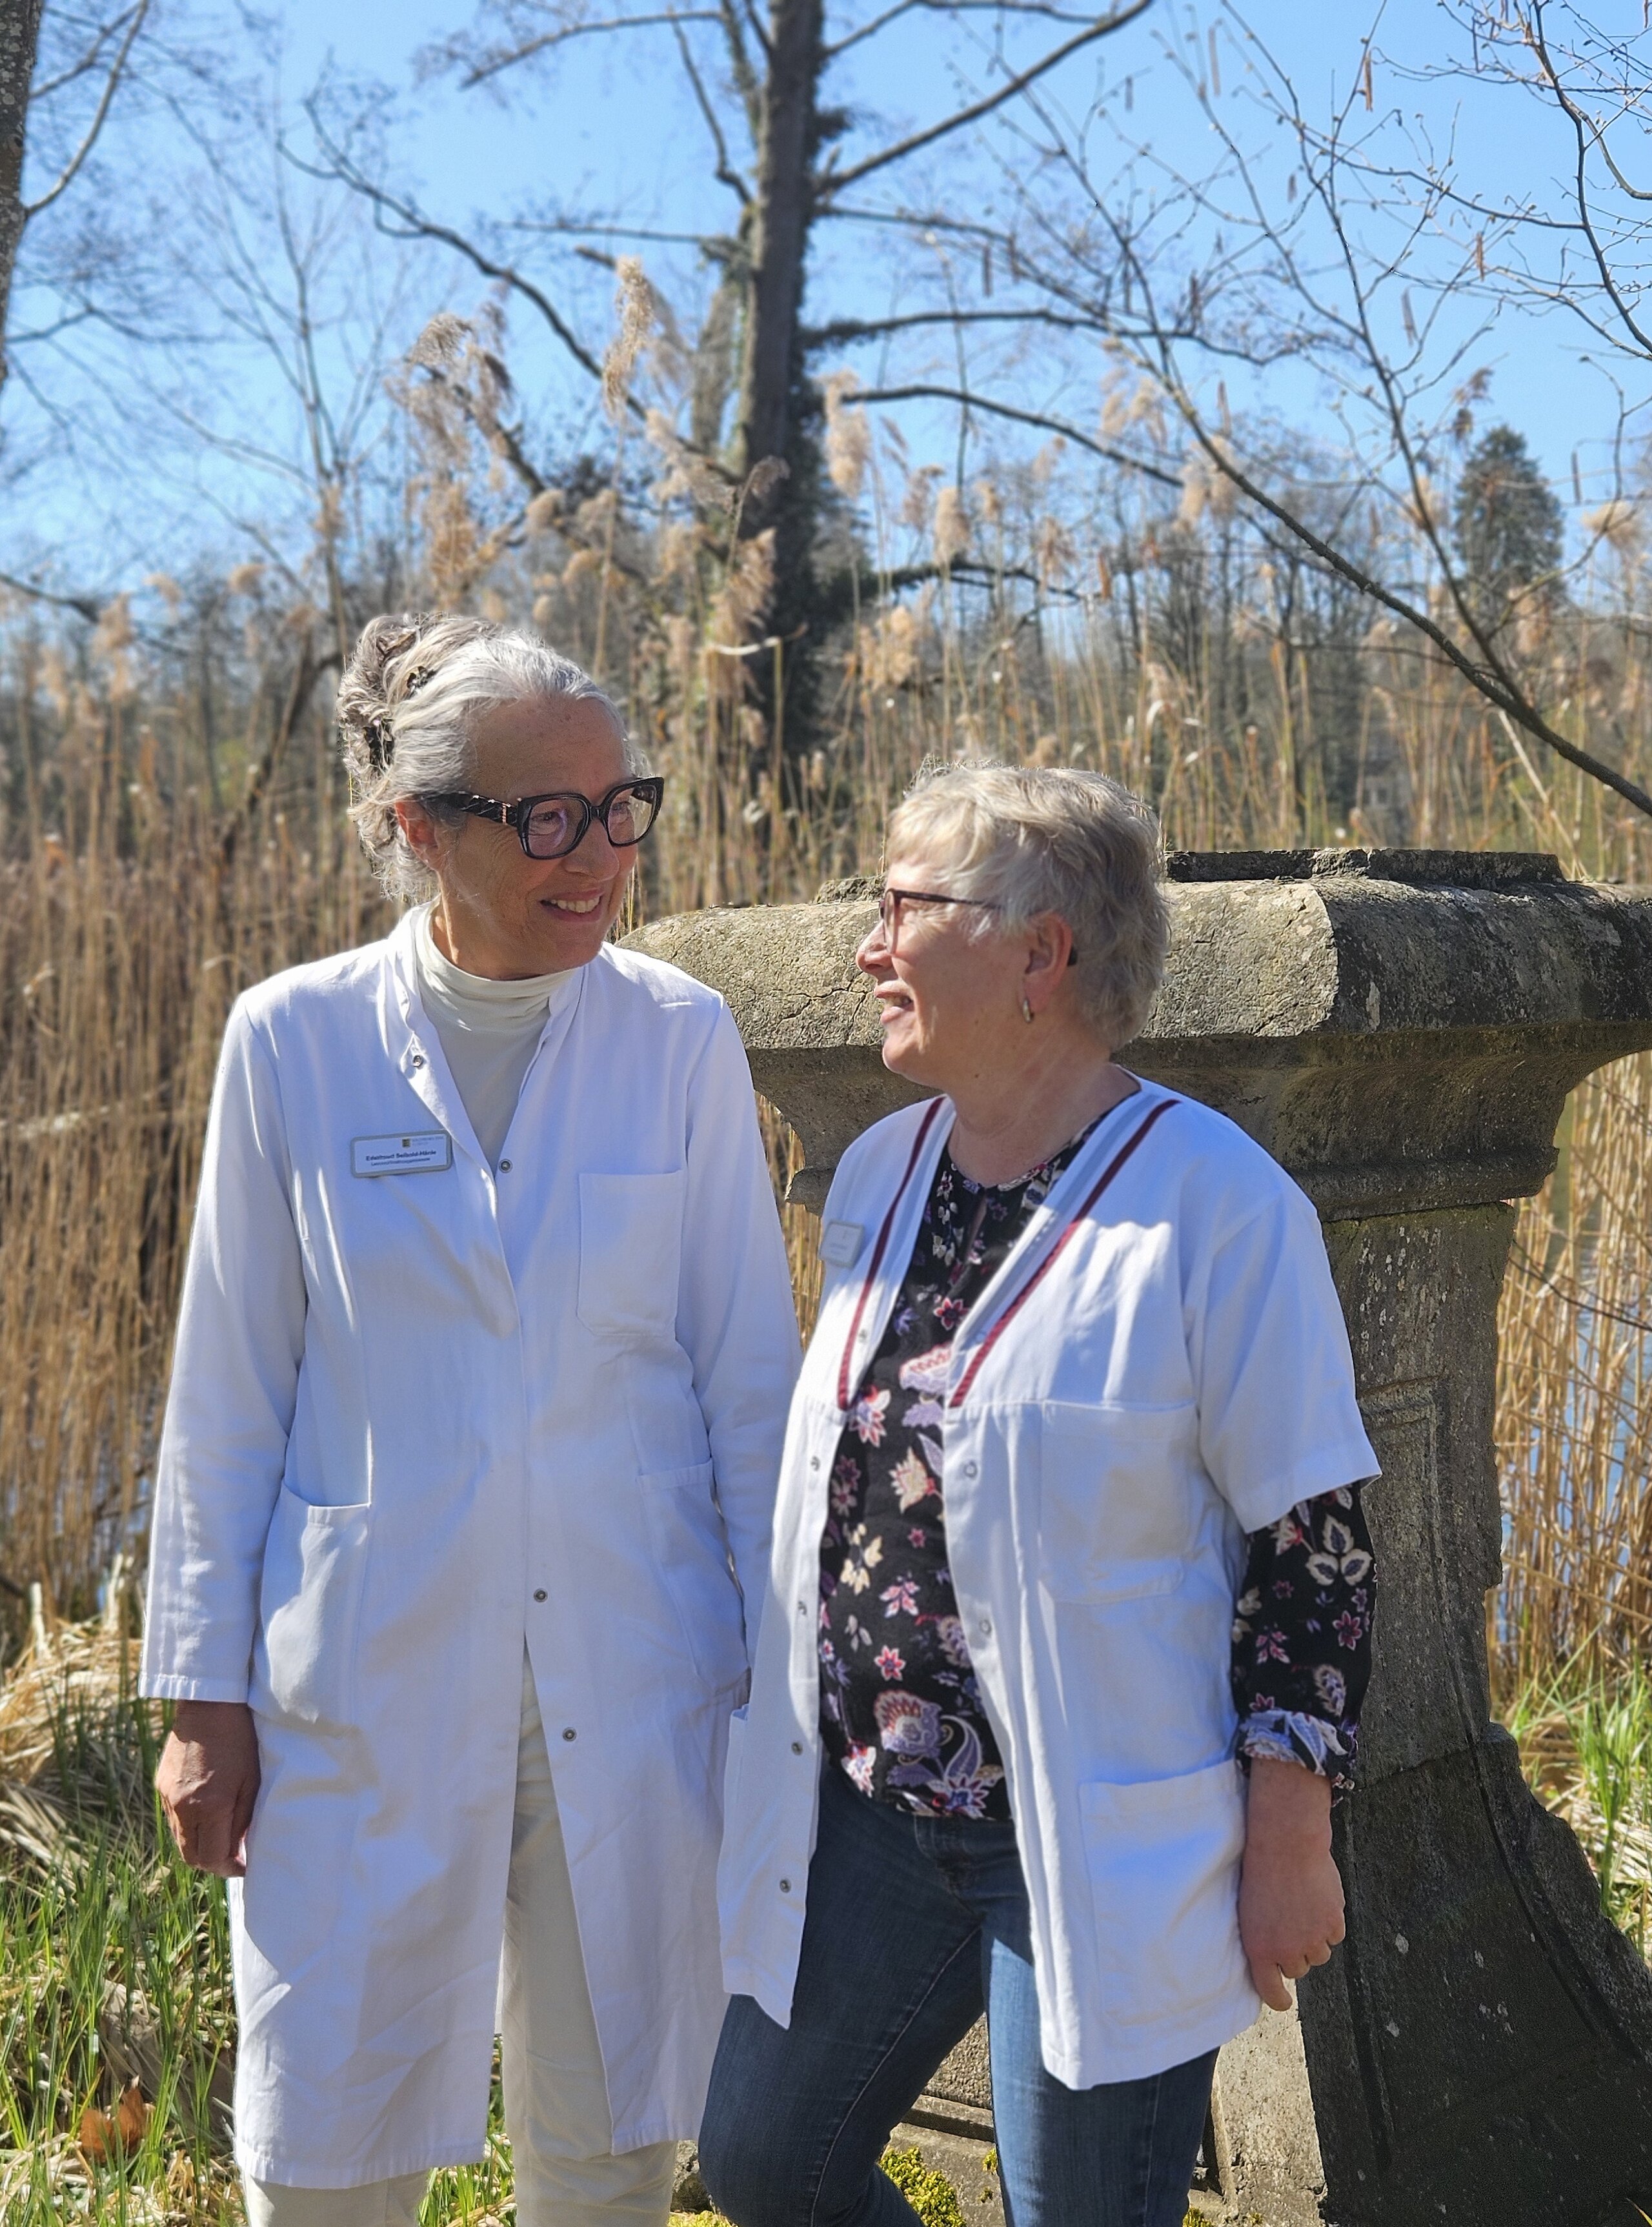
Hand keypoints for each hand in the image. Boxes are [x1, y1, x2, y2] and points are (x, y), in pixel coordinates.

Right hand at [156, 1702, 260, 1877]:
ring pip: (179, 1839)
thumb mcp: (252, 1781)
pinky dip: (188, 1825)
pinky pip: (173, 1818)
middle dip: (212, 1862)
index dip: (229, 1868)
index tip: (244, 1865)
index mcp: (209, 1806)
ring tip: (221, 1837)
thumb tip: (239, 1850)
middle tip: (233, 1857)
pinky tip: (206, 1814)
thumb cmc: (240, 1739)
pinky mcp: (161, 1785)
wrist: (209, 1705)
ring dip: (199, 1845)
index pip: (212, 1858)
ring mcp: (168, 1796)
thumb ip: (243, 1820)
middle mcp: (183, 1806)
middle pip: (191, 1856)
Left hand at [1238, 1757, 1344, 2011]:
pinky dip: (1329, 1922)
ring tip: (1302, 1908)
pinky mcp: (1333, 1924)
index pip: (1270, 1990)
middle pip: (1298, 1969)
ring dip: (1313, 1939)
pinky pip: (1335, 1935)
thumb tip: (1277, 1960)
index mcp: (1259, 1949)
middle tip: (1289, 1924)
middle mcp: (1287, 1951)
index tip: (1284, 2003)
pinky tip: (1317, 1900)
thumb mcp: (1249, 1911)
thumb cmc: (1260, 1872)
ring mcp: (1313, 1940)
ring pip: (1319, 1954)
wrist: (1284, 1845)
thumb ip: (1264, 1939)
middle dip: (1295, 1953)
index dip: (1279, 1999)